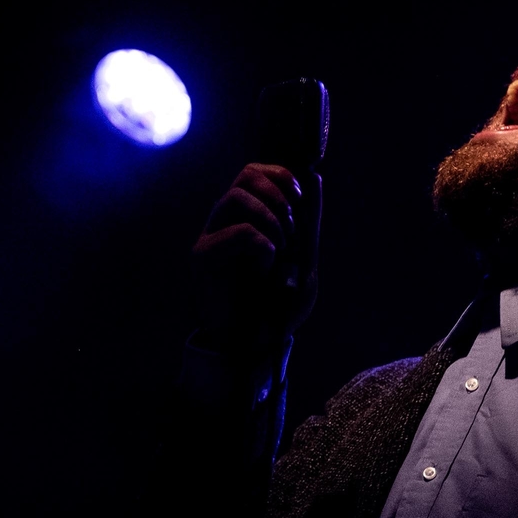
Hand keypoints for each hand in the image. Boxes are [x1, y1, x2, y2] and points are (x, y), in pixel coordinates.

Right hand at [192, 163, 320, 354]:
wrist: (257, 344)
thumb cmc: (276, 306)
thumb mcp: (304, 261)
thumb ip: (308, 223)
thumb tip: (314, 179)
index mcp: (246, 219)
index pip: (254, 173)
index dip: (279, 175)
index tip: (300, 199)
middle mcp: (226, 223)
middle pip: (245, 176)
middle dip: (277, 195)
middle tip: (291, 228)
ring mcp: (212, 237)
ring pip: (235, 197)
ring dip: (269, 219)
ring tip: (280, 249)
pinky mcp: (203, 257)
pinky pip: (235, 233)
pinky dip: (261, 246)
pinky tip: (265, 268)